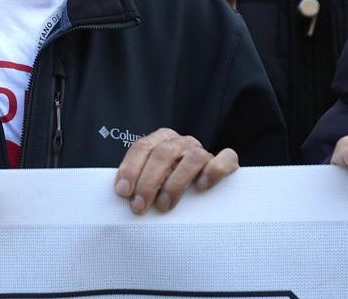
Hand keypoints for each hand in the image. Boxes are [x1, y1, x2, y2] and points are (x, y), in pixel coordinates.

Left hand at [113, 128, 237, 214]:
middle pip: (163, 153)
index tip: (123, 192)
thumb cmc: (168, 188)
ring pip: (193, 157)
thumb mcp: (151, 184)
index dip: (130, 168)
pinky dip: (214, 171)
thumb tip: (121, 197)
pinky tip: (202, 187)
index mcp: (160, 141)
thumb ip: (138, 184)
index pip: (142, 147)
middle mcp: (181, 142)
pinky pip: (225, 158)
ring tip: (164, 206)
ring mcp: (203, 151)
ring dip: (175, 183)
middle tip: (139, 206)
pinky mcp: (226, 162)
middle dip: (148, 181)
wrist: (203, 191)